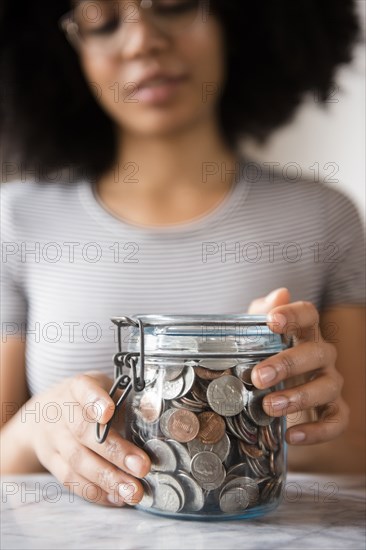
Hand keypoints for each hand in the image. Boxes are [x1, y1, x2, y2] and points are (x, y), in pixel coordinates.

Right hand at [27, 371, 150, 506]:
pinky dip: (94, 492)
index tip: (108, 412)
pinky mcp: (51, 462)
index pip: (84, 390)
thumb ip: (124, 398)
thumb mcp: (103, 387)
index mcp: (77, 388)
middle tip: (142, 467)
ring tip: (133, 491)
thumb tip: (153, 414)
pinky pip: (70, 480)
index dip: (95, 401)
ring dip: (107, 479)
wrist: (44, 413)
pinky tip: (116, 498)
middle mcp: (62, 412)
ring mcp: (54, 439)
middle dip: (114, 452)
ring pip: (77, 461)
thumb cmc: (86, 400)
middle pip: (83, 432)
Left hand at [248, 288, 348, 444]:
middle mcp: (321, 356)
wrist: (271, 399)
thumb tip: (279, 293)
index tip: (271, 321)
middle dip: (287, 364)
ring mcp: (330, 383)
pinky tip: (292, 436)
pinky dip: (316, 431)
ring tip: (269, 406)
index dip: (293, 315)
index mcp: (303, 333)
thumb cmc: (264, 360)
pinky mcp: (333, 412)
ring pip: (327, 387)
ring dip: (298, 396)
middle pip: (316, 353)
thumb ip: (260, 314)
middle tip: (258, 376)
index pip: (309, 315)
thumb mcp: (255, 337)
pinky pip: (335, 421)